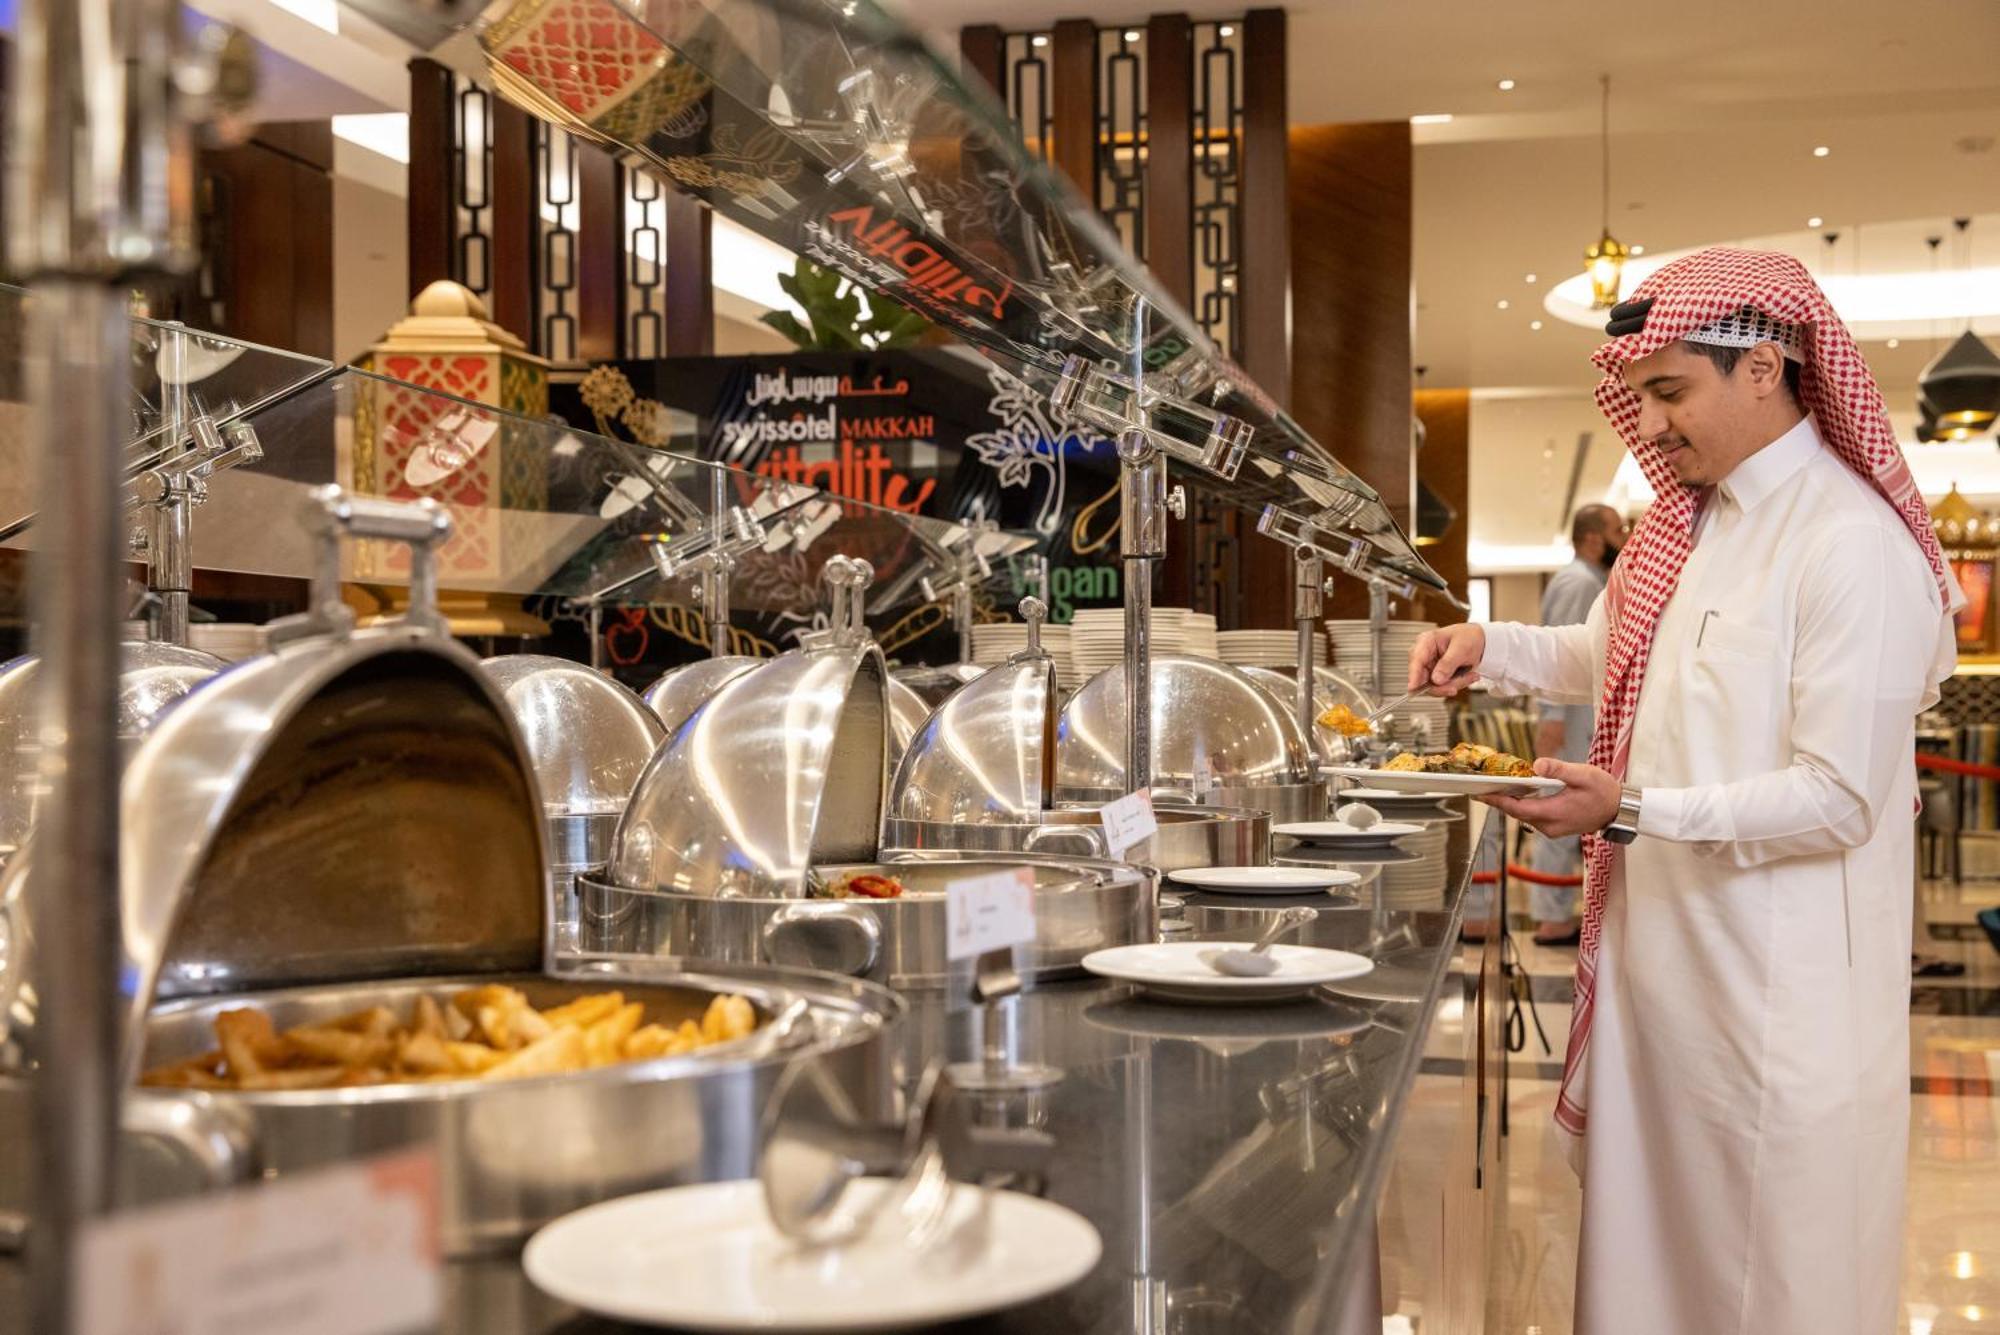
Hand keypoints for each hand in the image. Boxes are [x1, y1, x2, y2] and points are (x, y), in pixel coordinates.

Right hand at [1406, 624, 1484, 695]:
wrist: (1479, 641)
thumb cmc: (1468, 637)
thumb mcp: (1461, 648)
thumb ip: (1448, 664)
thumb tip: (1436, 680)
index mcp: (1426, 642)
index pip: (1416, 661)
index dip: (1413, 676)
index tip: (1413, 688)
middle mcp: (1424, 655)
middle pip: (1423, 679)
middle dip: (1443, 685)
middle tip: (1458, 685)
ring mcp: (1430, 667)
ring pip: (1434, 686)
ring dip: (1454, 684)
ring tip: (1470, 676)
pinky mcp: (1436, 675)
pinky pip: (1442, 687)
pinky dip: (1456, 684)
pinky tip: (1467, 676)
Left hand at [1481, 758, 1621, 837]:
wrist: (1619, 809)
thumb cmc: (1603, 791)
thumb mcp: (1583, 774)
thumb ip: (1559, 770)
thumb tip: (1537, 765)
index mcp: (1555, 813)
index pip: (1518, 808)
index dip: (1497, 801)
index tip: (1480, 794)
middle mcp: (1550, 826)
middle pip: (1517, 813)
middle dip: (1499, 800)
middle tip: (1481, 788)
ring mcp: (1552, 829)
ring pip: (1524, 816)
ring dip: (1511, 803)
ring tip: (1495, 787)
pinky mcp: (1555, 828)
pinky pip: (1533, 817)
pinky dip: (1523, 806)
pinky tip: (1518, 793)